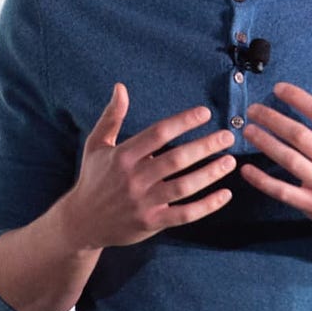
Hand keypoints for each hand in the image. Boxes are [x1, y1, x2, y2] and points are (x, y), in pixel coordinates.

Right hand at [57, 83, 235, 250]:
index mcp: (122, 156)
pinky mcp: (151, 223)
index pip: (158, 133)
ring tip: (230, 161)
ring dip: (210, 173)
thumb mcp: (96, 145)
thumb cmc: (93, 178)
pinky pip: (184, 214)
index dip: (183, 121)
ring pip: (183, 187)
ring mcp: (143, 202)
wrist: (82, 222)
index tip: (205, 113)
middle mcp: (133, 179)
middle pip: (176, 159)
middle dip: (204, 146)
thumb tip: (120, 87)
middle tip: (227, 136)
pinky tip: (225, 194)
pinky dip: (207, 206)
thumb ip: (112, 117)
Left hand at [240, 81, 311, 246]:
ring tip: (248, 131)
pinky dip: (263, 181)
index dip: (297, 98)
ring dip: (265, 143)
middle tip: (253, 110)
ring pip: (288, 159)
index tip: (278, 89)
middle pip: (298, 134)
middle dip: (272, 118)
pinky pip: (283, 191)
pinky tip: (247, 170)